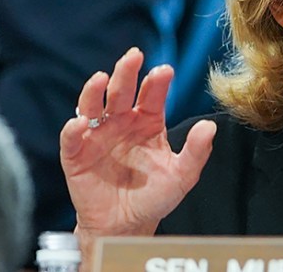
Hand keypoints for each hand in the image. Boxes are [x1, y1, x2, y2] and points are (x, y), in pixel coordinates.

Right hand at [59, 48, 215, 246]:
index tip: (165, 70)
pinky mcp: (77, 155)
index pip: (152, 95)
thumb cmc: (155, 196)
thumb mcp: (182, 175)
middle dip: (126, 72)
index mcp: (148, 122)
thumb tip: (209, 126)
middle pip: (121, 91)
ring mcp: (98, 136)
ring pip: (93, 106)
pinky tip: (81, 122)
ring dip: (94, 91)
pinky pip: (72, 138)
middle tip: (134, 56)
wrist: (128, 225)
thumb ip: (196, 151)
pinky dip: (74, 128)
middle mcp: (122, 122)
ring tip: (102, 79)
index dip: (157, 82)